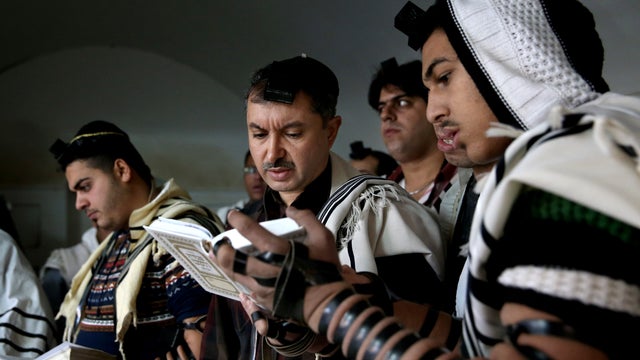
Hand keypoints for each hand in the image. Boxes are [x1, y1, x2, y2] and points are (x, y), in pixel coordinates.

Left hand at [209, 206, 351, 330]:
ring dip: (225, 264)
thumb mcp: (323, 237)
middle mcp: (265, 269)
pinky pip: (245, 287)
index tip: (232, 215)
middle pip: (234, 259)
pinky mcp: (264, 300)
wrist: (326, 302)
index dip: (238, 221)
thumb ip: (306, 218)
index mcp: (278, 251)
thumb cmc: (324, 268)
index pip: (252, 232)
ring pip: (235, 275)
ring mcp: (262, 287)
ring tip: (218, 257)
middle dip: (222, 249)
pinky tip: (236, 273)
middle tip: (219, 243)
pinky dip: (238, 278)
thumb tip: (291, 209)